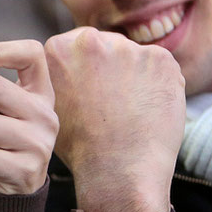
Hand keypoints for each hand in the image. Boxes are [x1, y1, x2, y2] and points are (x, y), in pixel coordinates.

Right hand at [45, 28, 184, 211]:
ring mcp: (127, 48)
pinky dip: (159, 85)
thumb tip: (67, 68)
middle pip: (109, 45)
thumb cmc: (82, 147)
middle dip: (114, 68)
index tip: (95, 87)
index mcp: (58, 50)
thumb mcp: (51, 107)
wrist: (118, 170)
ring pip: (136, 57)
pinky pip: (161, 67)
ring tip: (132, 111)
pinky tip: (150, 110)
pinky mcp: (159, 58)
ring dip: (137, 76)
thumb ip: (59, 77)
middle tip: (116, 102)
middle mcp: (90, 41)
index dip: (90, 67)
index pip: (80, 44)